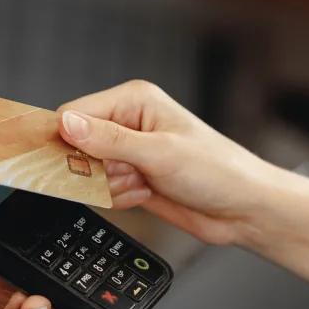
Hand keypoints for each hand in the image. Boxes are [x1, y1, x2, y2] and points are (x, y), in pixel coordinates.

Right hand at [57, 80, 265, 244]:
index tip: (70, 163)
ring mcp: (129, 152)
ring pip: (87, 172)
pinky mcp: (131, 177)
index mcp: (134, 100)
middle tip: (126, 172)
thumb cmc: (218, 170)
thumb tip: (67, 124)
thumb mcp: (160, 153)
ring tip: (144, 181)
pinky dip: (119, 198)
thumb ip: (110, 140)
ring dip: (110, 185)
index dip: (66, 139)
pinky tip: (146, 192)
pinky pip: (102, 191)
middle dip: (95, 167)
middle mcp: (128, 122)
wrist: (242, 208)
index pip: (75, 113)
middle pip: (76, 145)